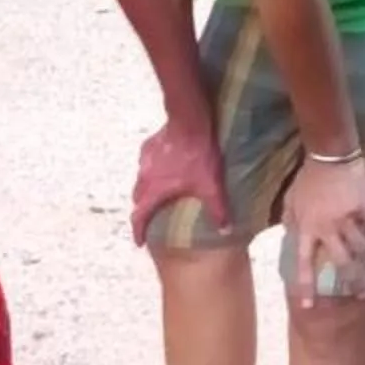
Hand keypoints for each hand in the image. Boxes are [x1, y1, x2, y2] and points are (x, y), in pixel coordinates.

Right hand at [129, 119, 228, 246]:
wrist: (190, 122)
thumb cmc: (198, 155)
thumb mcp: (211, 186)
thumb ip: (217, 210)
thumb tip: (225, 230)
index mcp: (155, 191)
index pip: (140, 217)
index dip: (138, 231)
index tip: (139, 241)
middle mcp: (144, 178)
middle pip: (138, 199)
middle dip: (143, 210)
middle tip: (152, 216)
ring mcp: (144, 160)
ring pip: (141, 180)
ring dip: (147, 189)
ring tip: (158, 192)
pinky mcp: (149, 146)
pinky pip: (146, 163)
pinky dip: (152, 170)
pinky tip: (163, 167)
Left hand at [281, 154, 364, 306]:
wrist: (327, 155)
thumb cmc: (306, 179)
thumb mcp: (291, 202)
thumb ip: (292, 223)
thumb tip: (291, 237)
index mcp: (307, 229)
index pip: (304, 263)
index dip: (306, 285)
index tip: (309, 306)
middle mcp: (327, 228)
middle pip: (342, 262)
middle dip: (353, 281)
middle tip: (363, 294)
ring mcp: (347, 219)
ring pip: (363, 249)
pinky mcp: (364, 207)